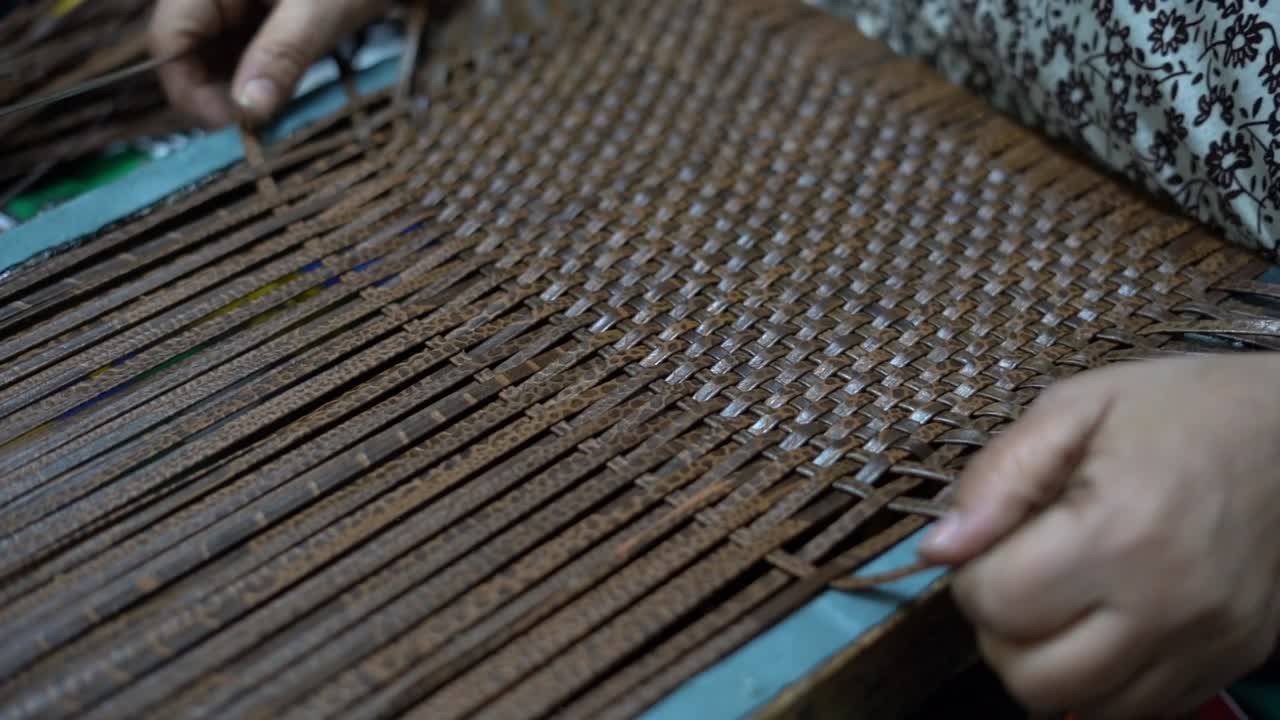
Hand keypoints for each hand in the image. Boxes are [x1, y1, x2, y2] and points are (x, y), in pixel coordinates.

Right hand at [149, 0, 389, 127]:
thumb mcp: (320, 10)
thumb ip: (282, 55)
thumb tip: (249, 111)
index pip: (168, 40)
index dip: (189, 91)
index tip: (232, 130)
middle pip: (186, 53)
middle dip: (216, 96)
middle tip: (257, 131)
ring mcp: (232, 4)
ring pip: (214, 57)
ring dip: (239, 92)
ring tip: (276, 115)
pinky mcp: (257, 15)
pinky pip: (242, 52)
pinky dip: (259, 79)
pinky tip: (284, 96)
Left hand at [919, 353, 1279, 718]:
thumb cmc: (1179, 409)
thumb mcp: (1076, 407)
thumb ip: (999, 477)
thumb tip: (940, 549)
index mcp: (1120, 529)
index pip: (998, 601)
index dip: (970, 573)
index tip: (989, 542)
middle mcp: (1166, 603)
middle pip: (1032, 675)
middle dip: (999, 630)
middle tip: (1015, 578)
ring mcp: (1205, 644)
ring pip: (1081, 709)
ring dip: (1044, 665)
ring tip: (1055, 604)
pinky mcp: (1230, 664)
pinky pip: (1138, 712)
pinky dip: (1099, 683)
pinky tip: (1098, 626)